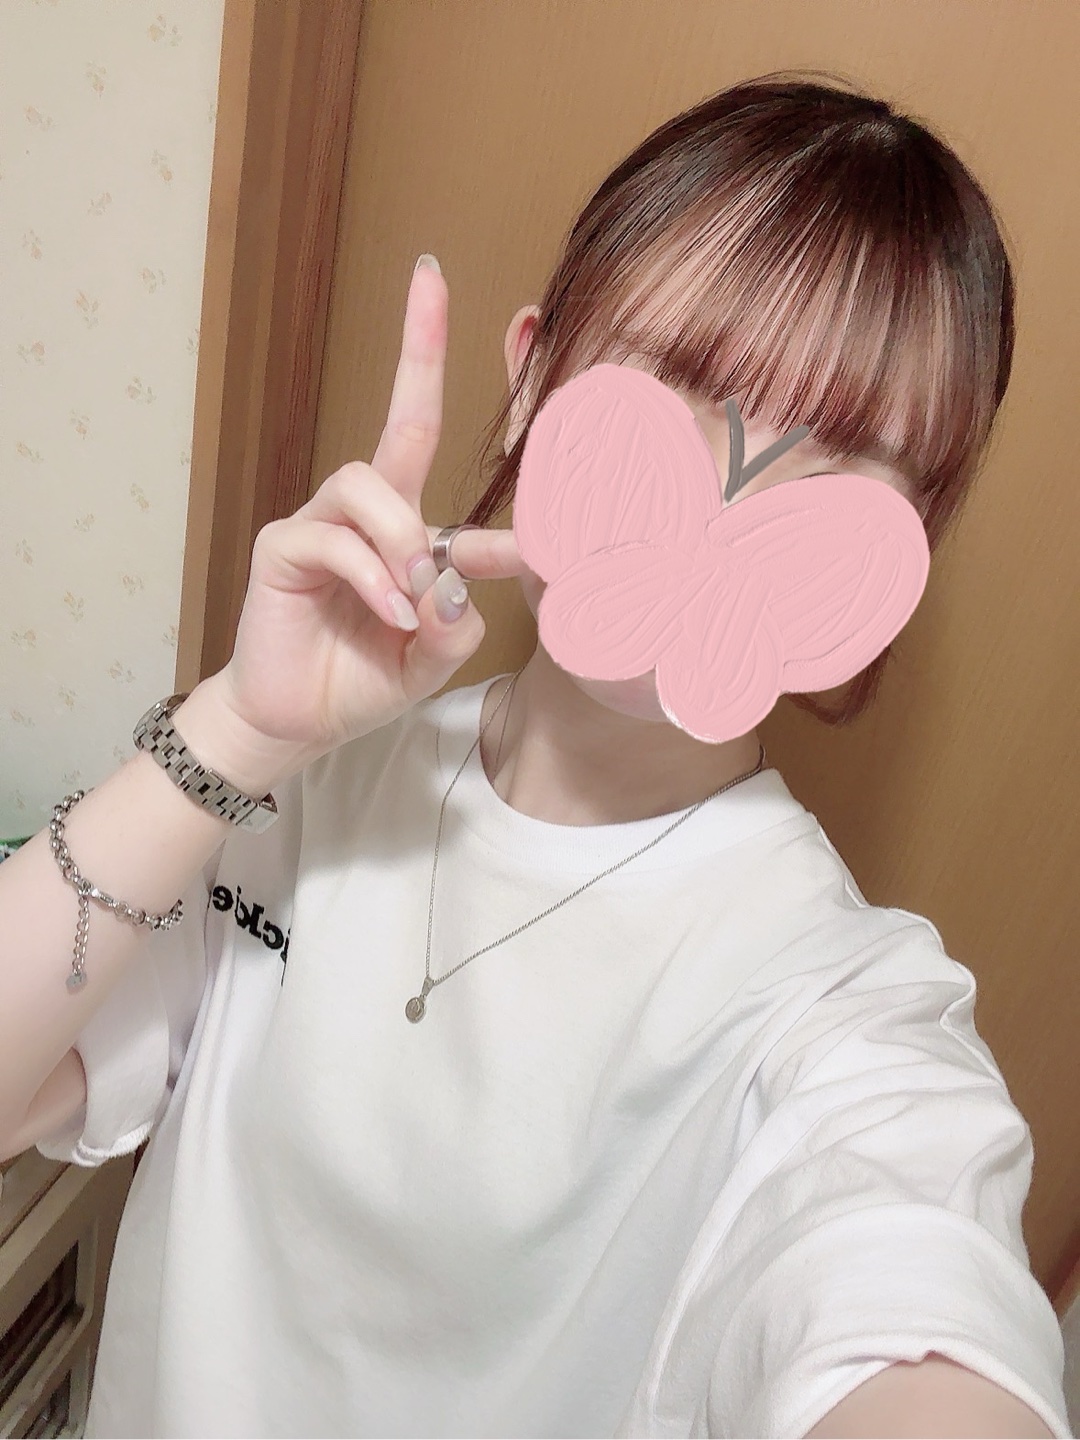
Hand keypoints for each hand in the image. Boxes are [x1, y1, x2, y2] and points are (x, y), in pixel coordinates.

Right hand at [205, 257, 525, 779]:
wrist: (299, 720)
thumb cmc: (364, 678)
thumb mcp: (431, 658)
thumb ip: (454, 623)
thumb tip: (450, 582)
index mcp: (408, 526)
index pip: (433, 446)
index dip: (452, 388)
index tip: (493, 314)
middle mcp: (368, 512)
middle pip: (402, 420)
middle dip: (419, 348)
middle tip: (430, 279)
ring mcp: (322, 524)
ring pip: (368, 483)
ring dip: (401, 537)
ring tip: (411, 599)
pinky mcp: (284, 548)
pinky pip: (333, 538)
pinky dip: (370, 575)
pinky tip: (388, 612)